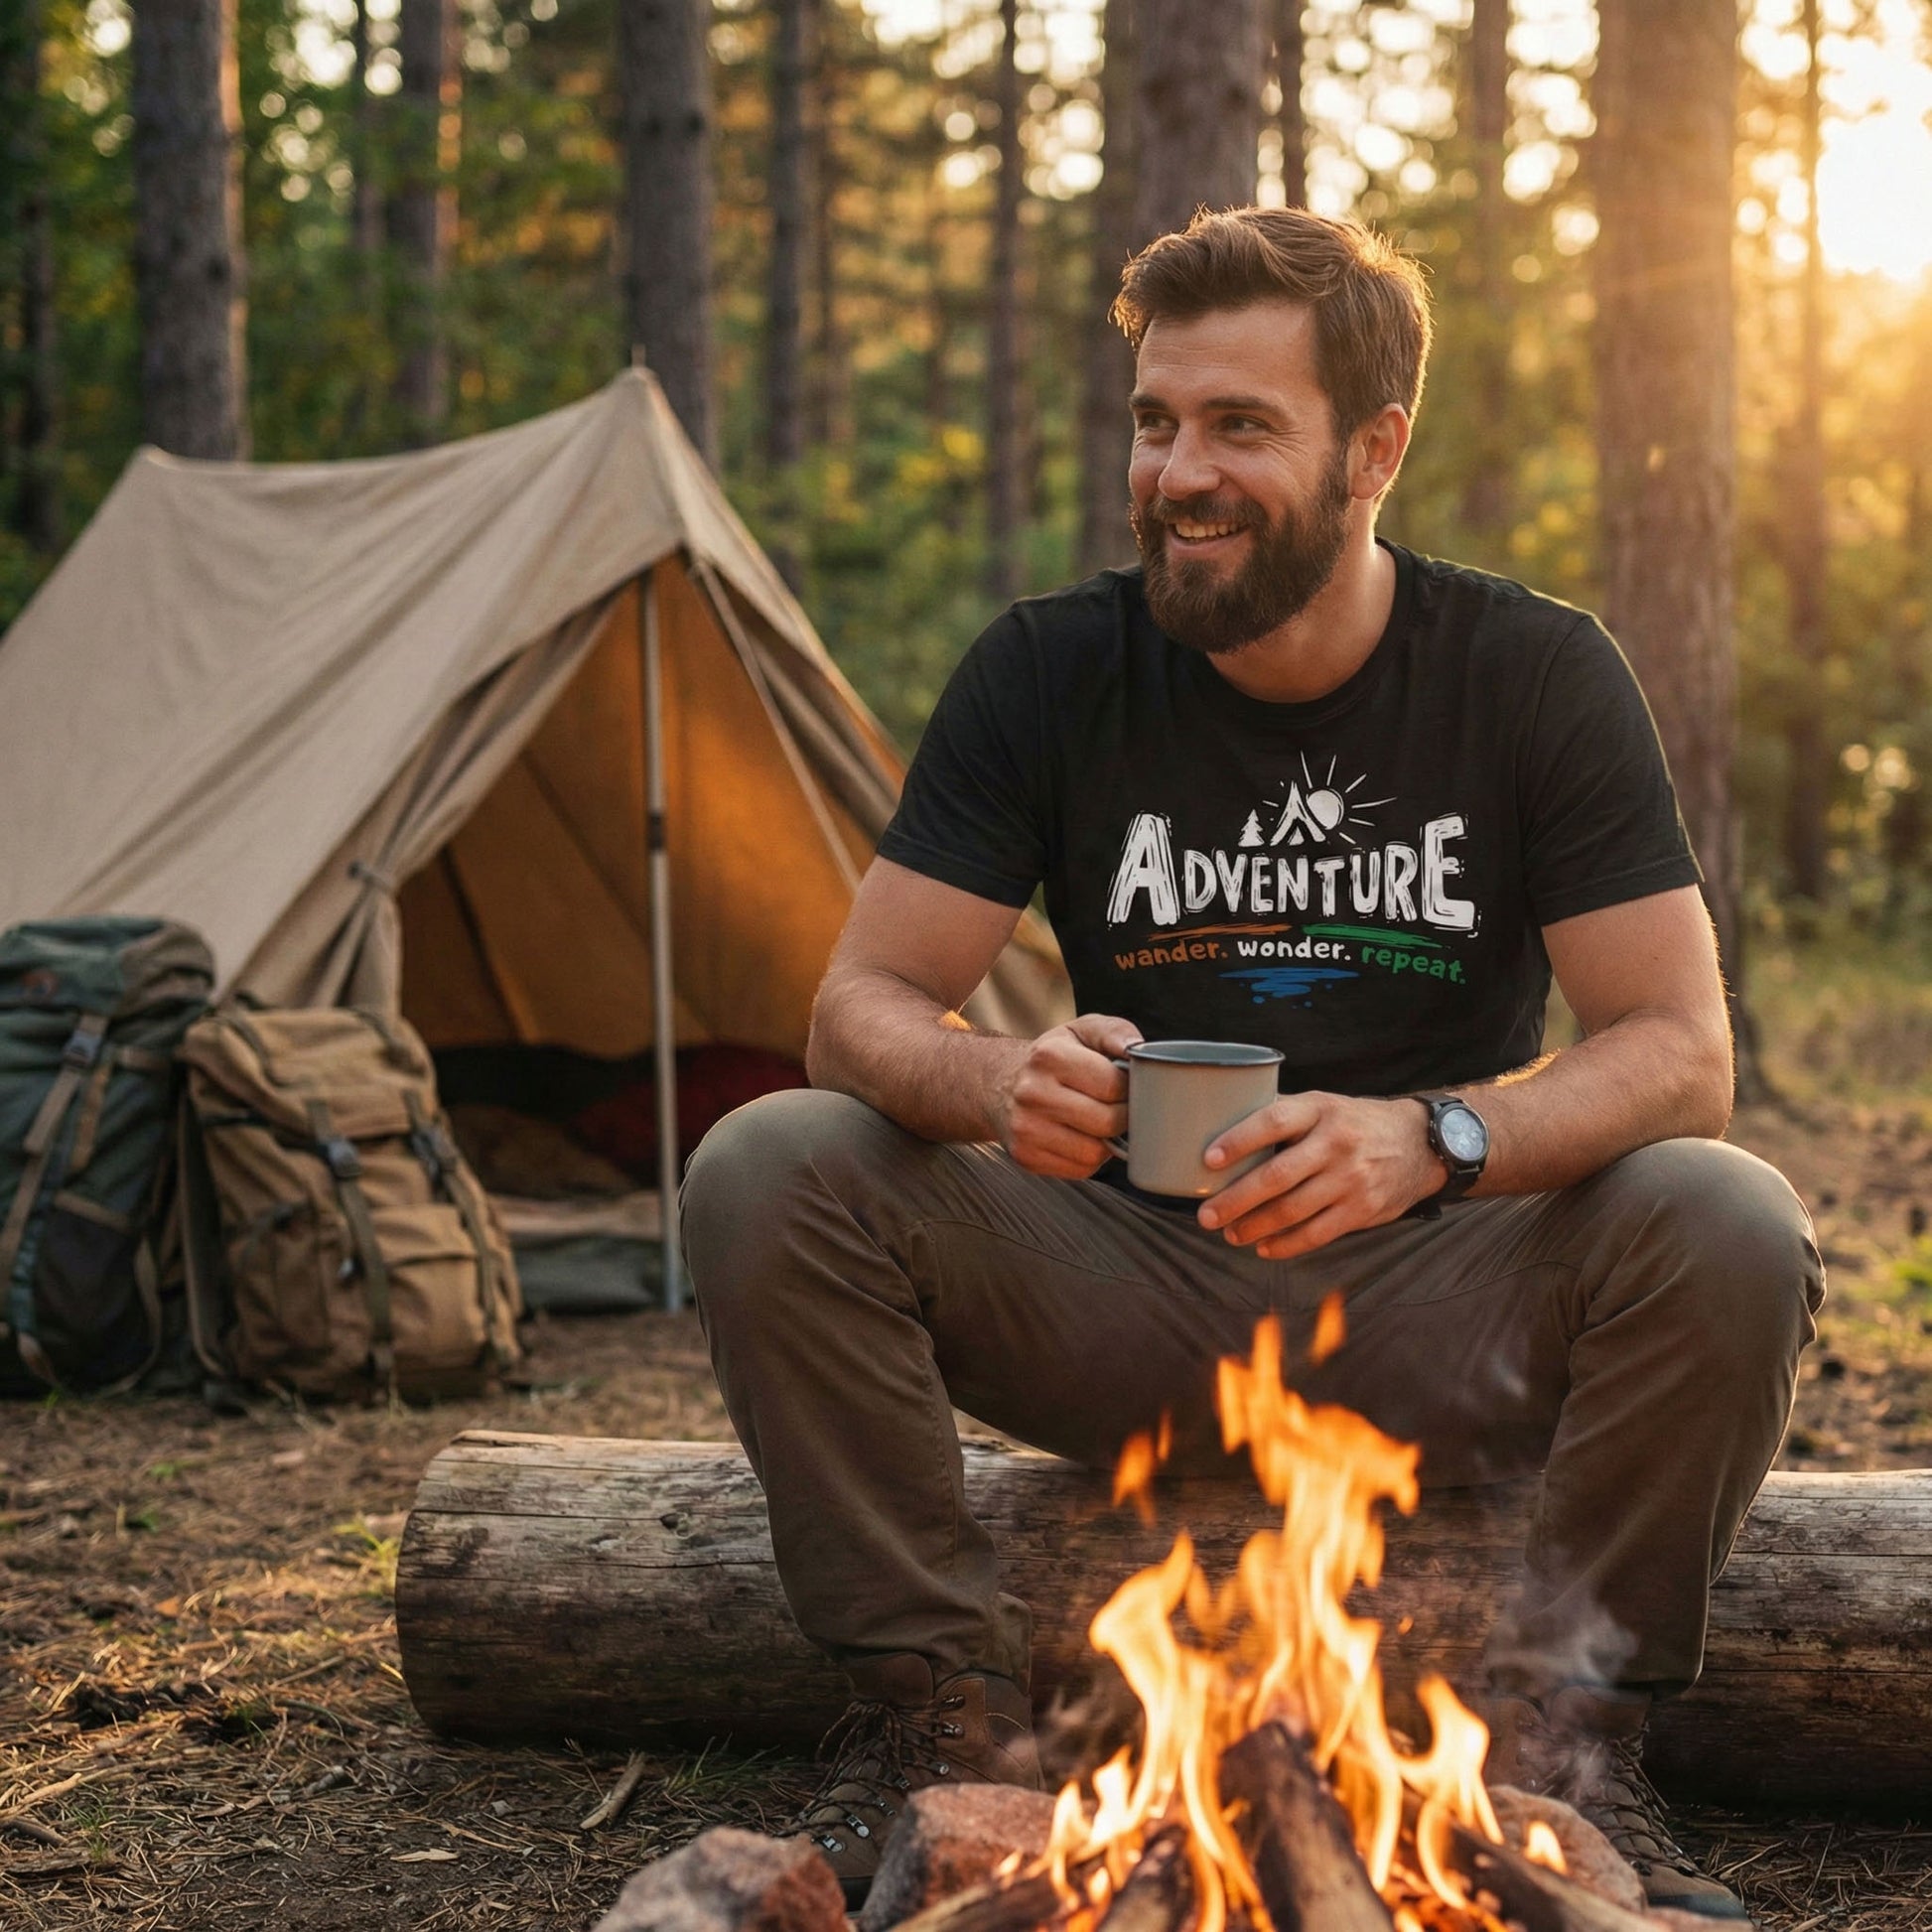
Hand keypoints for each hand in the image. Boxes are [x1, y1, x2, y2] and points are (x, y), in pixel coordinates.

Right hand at [996, 1013, 1142, 1178]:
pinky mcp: (1026, 1156)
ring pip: (1095, 1152)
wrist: (1003, 1086)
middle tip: (1118, 1106)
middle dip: (1123, 1116)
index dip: (1129, 1088)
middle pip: (1107, 1122)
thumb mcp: (1082, 1031)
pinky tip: (1081, 1137)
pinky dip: (1089, 1157)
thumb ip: (1115, 1032)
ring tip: (1099, 1121)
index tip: (1125, 1085)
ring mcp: (1026, 1129)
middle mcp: (1032, 1093)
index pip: (1113, 1085)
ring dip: (1107, 1141)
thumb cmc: (1054, 1058)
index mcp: (1049, 1056)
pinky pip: (1080, 1169)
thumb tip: (1137, 1051)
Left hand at [1196, 1092, 1447, 1258]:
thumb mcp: (1323, 1105)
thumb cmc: (1353, 1123)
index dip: (1239, 1141)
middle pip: (1277, 1175)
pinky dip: (1286, 1245)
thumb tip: (1220, 1121)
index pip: (1274, 1121)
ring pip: (1293, 1210)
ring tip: (1230, 1233)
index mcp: (1320, 1109)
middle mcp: (1336, 1143)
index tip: (1209, 1160)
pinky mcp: (1362, 1210)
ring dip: (1255, 1226)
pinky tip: (1263, 1247)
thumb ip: (1282, 1113)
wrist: (1418, 1144)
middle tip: (1206, 1215)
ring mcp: (1352, 1178)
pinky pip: (1316, 1234)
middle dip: (1236, 1199)